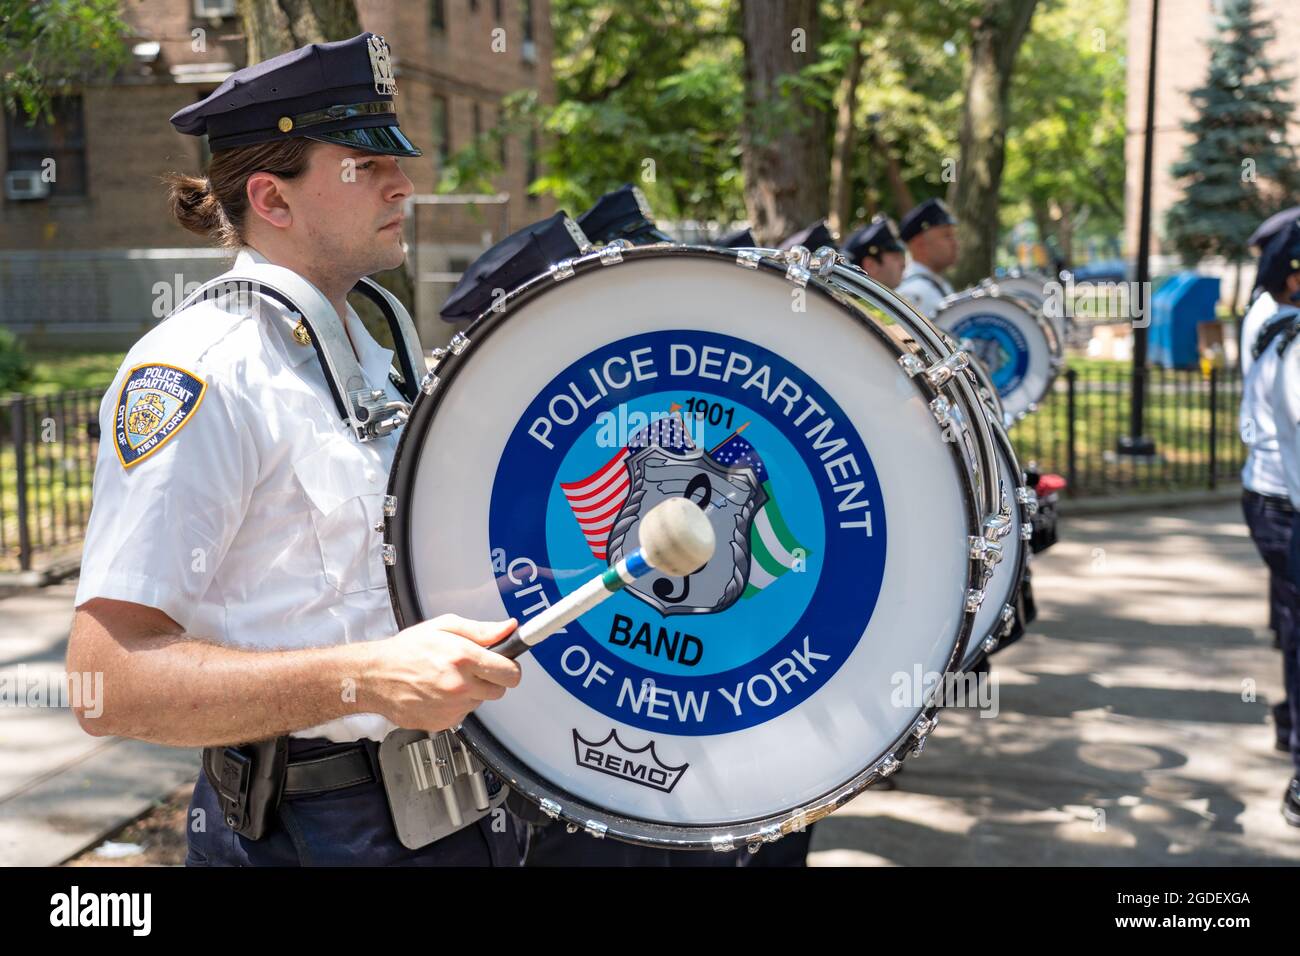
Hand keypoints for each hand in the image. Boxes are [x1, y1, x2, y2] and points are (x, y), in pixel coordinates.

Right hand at [369, 614, 521, 731]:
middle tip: (473, 669)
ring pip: (480, 702)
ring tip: (448, 678)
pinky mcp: (443, 723)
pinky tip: (439, 692)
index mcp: (463, 658)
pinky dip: (456, 705)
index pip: (510, 673)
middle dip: (492, 679)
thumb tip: (509, 628)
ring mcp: (452, 707)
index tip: (506, 664)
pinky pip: (463, 714)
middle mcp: (460, 685)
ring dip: (472, 692)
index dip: (510, 668)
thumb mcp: (444, 627)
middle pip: (500, 691)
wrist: (375, 677)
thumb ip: (481, 630)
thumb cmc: (406, 650)